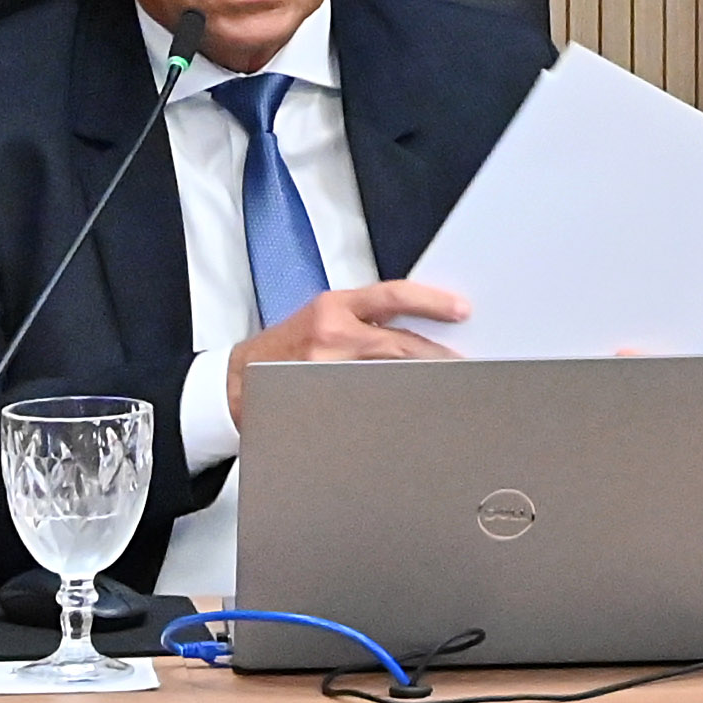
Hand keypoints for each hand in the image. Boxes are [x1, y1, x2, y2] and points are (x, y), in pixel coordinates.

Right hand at [231, 276, 470, 389]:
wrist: (239, 380)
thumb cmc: (283, 348)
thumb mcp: (321, 318)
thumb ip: (363, 318)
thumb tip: (415, 326)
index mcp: (333, 306)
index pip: (392, 296)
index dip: (431, 302)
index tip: (460, 309)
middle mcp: (331, 333)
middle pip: (398, 342)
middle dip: (435, 353)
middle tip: (464, 361)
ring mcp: (327, 368)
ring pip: (389, 372)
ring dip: (420, 379)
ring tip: (447, 385)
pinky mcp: (323, 397)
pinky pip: (369, 400)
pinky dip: (392, 402)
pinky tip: (410, 407)